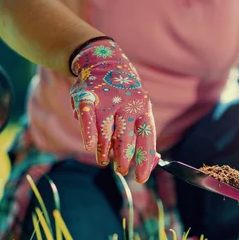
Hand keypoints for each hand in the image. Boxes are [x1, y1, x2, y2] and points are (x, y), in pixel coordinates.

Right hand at [70, 38, 156, 182]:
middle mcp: (127, 103)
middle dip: (125, 159)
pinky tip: (90, 147)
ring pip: (106, 133)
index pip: (146, 138)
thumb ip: (142, 136)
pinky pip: (87, 117)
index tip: (141, 179)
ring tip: (104, 161)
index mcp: (143, 108)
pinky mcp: (87, 95)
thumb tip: (151, 164)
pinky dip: (88, 134)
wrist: (104, 61)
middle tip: (122, 171)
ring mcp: (107, 98)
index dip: (144, 160)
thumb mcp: (137, 111)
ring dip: (105, 151)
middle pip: (127, 138)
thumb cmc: (123, 96)